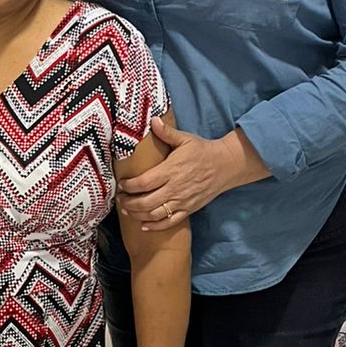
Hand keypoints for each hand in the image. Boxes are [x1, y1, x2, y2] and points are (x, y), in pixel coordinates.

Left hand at [117, 118, 255, 230]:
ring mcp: (182, 201)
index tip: (121, 185)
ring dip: (138, 214)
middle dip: (129, 202)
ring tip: (127, 210)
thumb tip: (152, 119)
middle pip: (146, 202)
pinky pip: (170, 222)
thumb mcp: (185, 139)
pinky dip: (156, 226)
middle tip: (120, 199)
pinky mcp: (189, 209)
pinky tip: (144, 225)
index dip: (129, 186)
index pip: (144, 182)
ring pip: (155, 214)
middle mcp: (175, 188)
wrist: (225, 165)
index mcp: (171, 170)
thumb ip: (166, 132)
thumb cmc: (203, 151)